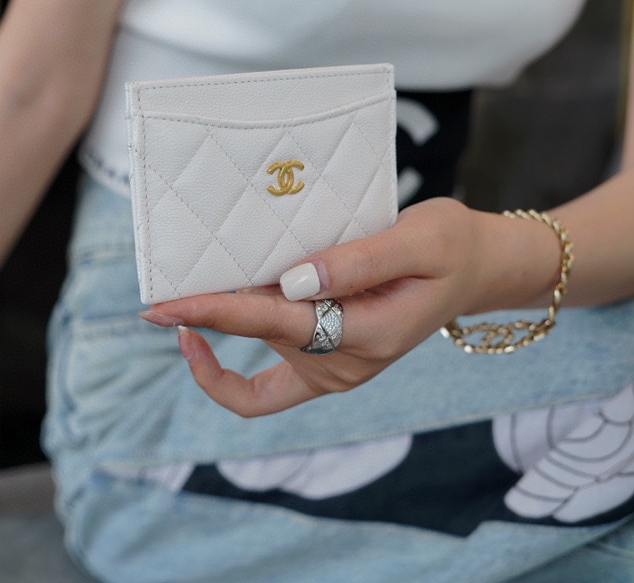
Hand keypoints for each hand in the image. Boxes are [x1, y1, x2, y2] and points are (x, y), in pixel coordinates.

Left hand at [141, 198, 489, 416]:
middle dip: (204, 316)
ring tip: (206, 270)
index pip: (273, 322)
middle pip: (258, 336)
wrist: (477, 271)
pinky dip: (228, 375)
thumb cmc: (450, 247)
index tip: (164, 306)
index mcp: (368, 335)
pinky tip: (200, 343)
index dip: (214, 312)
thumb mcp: (419, 240)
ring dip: (224, 322)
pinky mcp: (326, 367)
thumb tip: (291, 282)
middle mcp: (345, 364)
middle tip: (156, 289)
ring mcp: (335, 371)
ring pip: (258, 351)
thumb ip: (357, 262)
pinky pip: (264, 394)